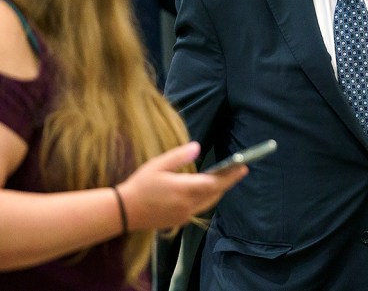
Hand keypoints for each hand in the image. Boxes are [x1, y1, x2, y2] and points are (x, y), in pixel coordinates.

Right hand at [116, 142, 246, 230]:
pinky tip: (206, 190)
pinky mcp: (180, 220)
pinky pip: (199, 208)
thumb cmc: (140, 185)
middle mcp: (188, 205)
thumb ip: (179, 156)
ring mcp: (184, 215)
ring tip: (226, 178)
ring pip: (208, 202)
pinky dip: (207, 198)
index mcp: (183, 190)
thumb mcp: (158, 165)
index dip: (230, 175)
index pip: (214, 183)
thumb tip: (198, 147)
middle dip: (228, 182)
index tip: (243, 166)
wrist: (125, 211)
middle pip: (215, 193)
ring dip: (219, 191)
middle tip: (240, 170)